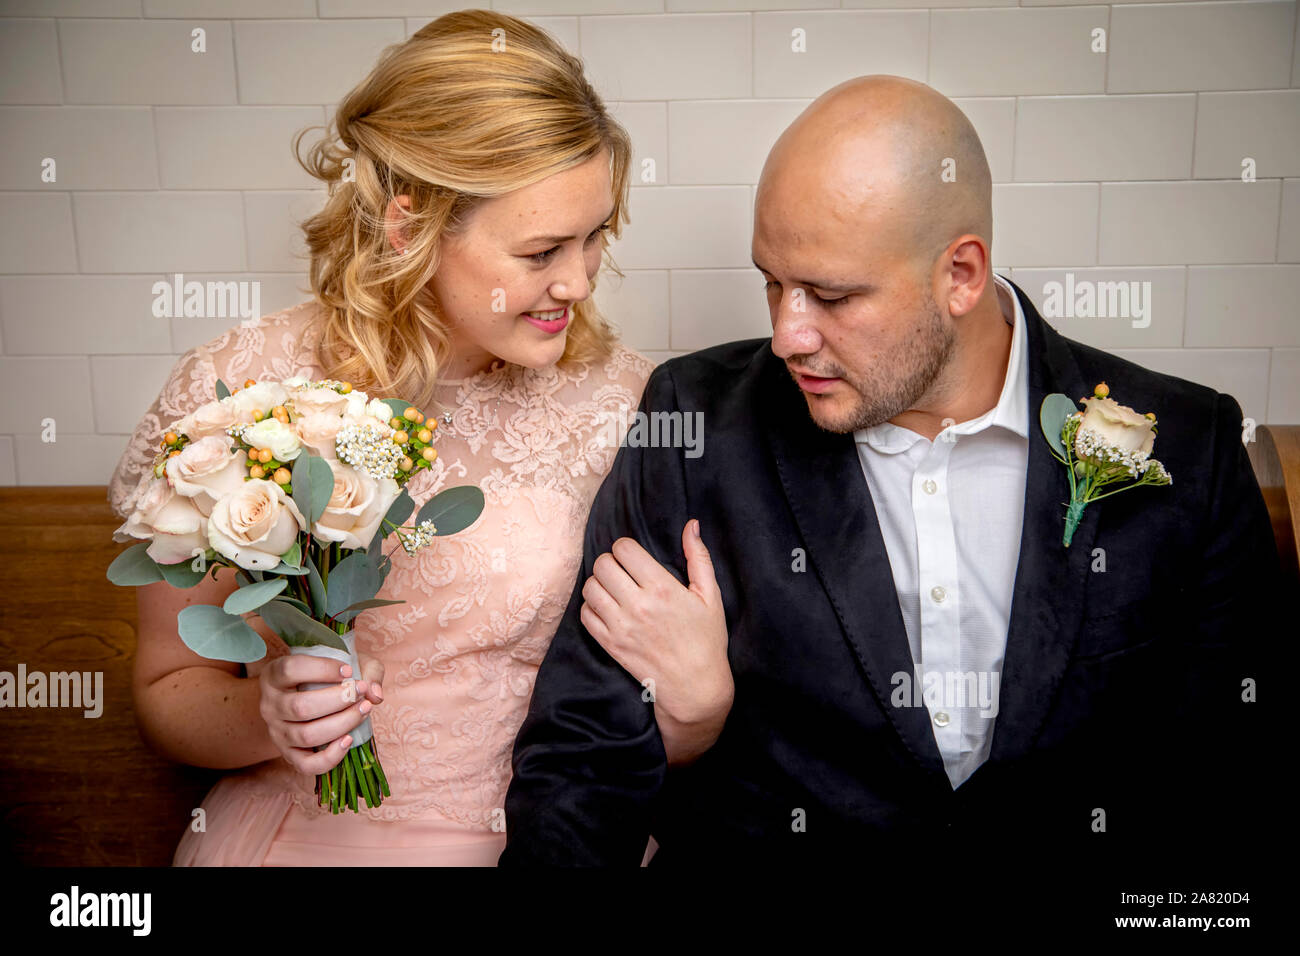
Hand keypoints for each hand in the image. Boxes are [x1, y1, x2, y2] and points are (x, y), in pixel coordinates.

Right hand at [257, 652, 384, 775]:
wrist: (303, 698)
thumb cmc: (326, 677)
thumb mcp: (343, 663)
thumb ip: (366, 670)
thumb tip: (374, 694)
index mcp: (274, 676)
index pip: (290, 669)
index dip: (322, 669)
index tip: (349, 670)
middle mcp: (270, 705)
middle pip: (301, 707)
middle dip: (338, 700)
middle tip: (361, 692)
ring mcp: (277, 733)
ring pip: (306, 735)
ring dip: (341, 723)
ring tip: (364, 710)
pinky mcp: (289, 754)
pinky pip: (306, 764)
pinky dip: (330, 757)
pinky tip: (349, 740)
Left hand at [581, 519, 732, 765]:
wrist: (695, 688)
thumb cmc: (706, 640)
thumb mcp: (710, 596)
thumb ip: (698, 557)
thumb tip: (692, 525)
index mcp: (662, 589)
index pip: (624, 549)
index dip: (627, 548)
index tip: (635, 558)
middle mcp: (638, 606)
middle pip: (602, 564)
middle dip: (611, 563)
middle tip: (623, 572)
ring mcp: (620, 627)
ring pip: (590, 587)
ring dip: (600, 584)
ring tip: (615, 590)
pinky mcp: (610, 645)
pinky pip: (585, 615)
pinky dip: (592, 607)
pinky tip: (608, 609)